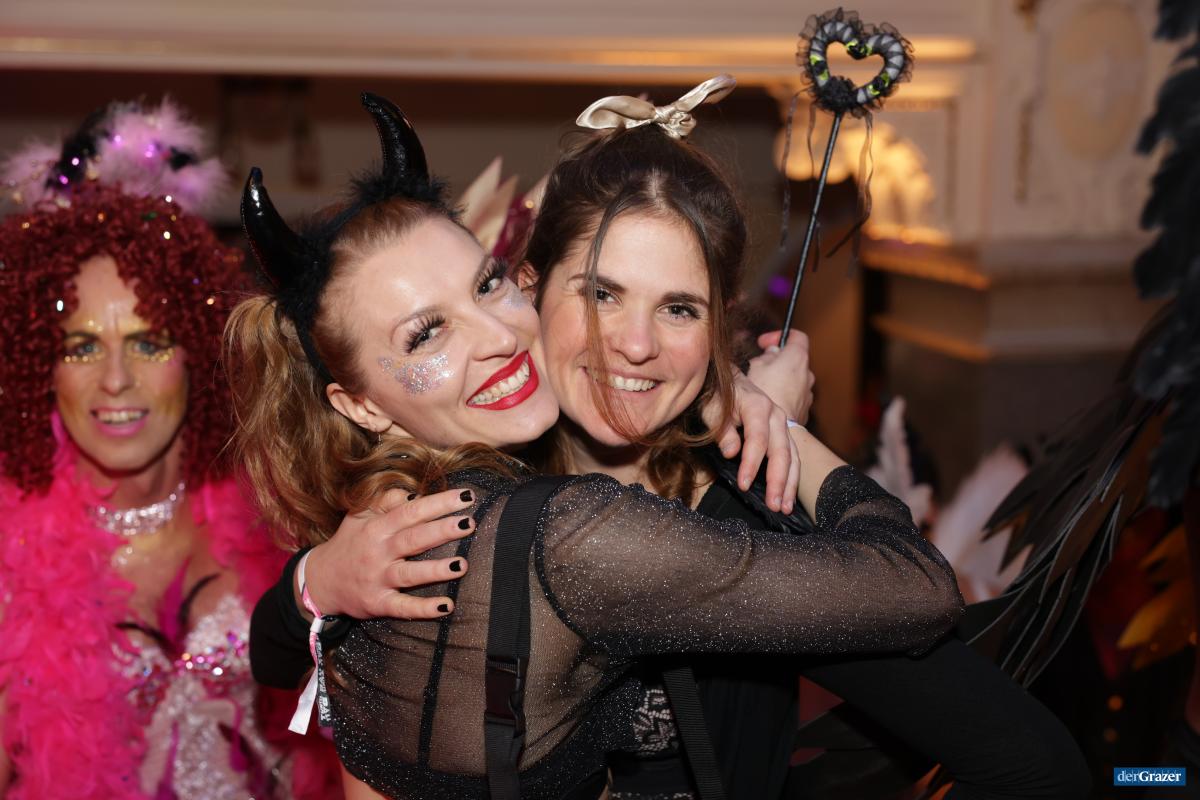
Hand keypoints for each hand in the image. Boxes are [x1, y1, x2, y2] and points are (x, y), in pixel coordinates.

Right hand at [302, 488, 475, 619]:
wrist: (319, 581)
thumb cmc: (350, 543)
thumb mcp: (360, 515)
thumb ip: (386, 500)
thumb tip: (416, 493)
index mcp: (377, 527)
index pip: (411, 511)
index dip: (439, 503)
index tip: (466, 496)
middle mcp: (378, 552)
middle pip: (414, 539)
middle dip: (442, 531)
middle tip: (470, 523)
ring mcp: (378, 579)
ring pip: (410, 574)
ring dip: (437, 570)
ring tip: (463, 564)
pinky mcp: (378, 603)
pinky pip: (403, 607)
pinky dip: (423, 609)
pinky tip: (446, 606)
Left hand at [702, 370, 799, 514]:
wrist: (731, 381)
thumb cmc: (718, 395)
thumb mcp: (712, 408)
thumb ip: (722, 430)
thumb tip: (731, 453)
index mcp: (758, 406)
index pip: (757, 438)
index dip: (751, 463)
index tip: (744, 485)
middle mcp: (776, 415)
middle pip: (781, 451)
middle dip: (778, 480)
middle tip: (773, 505)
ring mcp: (783, 425)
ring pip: (792, 457)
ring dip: (789, 484)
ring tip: (784, 507)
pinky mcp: (784, 435)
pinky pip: (793, 458)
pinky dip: (792, 478)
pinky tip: (787, 497)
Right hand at [748, 329, 814, 424]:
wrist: (776, 428)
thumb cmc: (765, 395)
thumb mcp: (755, 367)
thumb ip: (765, 356)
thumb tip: (770, 354)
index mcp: (797, 357)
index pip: (796, 336)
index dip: (780, 336)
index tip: (765, 344)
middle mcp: (807, 373)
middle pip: (793, 360)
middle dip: (777, 361)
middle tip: (759, 367)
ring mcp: (807, 393)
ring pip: (793, 380)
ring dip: (780, 380)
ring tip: (762, 388)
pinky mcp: (804, 409)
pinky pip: (793, 397)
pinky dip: (783, 396)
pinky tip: (768, 403)